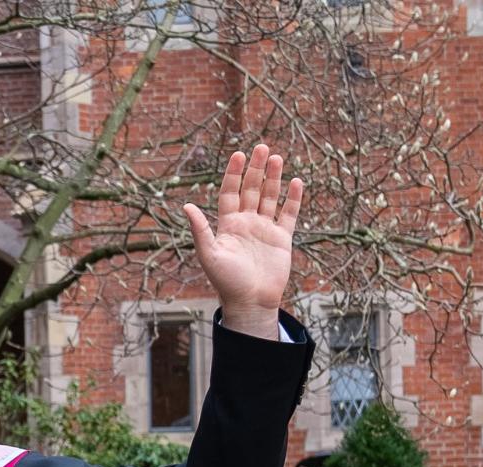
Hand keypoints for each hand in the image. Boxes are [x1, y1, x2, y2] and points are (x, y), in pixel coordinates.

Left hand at [183, 145, 302, 339]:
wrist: (250, 302)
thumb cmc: (226, 281)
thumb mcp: (210, 254)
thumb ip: (200, 229)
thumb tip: (186, 205)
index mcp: (228, 225)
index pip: (230, 192)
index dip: (234, 174)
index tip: (239, 154)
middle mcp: (246, 223)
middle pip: (251, 189)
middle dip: (256, 169)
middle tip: (262, 147)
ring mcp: (264, 229)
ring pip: (270, 197)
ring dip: (273, 178)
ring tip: (276, 157)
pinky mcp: (282, 238)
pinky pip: (288, 214)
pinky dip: (293, 199)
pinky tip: (296, 182)